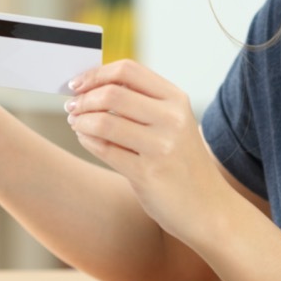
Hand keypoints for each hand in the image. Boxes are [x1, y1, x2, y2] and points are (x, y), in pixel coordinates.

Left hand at [64, 59, 232, 246]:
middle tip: (71, 106)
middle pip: (112, 93)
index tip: (77, 83)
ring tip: (75, 122)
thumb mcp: (173, 124)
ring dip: (81, 120)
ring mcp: (161, 147)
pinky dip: (87, 140)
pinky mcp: (148, 174)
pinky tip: (85, 139)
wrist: (209, 210)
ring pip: (104, 122)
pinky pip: (105, 150)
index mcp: (176, 99)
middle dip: (83, 99)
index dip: (96, 73)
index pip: (128, 70)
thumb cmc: (183, 165)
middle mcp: (171, 119)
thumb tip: (92, 87)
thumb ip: (141, 103)